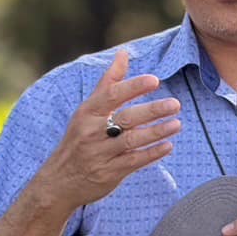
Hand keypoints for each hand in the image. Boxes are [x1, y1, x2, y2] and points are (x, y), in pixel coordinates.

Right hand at [35, 51, 180, 212]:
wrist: (59, 181)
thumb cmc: (79, 138)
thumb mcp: (88, 110)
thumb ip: (109, 83)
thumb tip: (124, 54)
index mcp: (87, 113)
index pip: (111, 96)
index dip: (133, 87)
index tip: (154, 80)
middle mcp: (92, 132)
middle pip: (125, 119)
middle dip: (151, 111)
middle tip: (175, 104)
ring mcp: (100, 154)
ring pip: (132, 141)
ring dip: (156, 132)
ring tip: (177, 124)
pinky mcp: (109, 173)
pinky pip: (134, 162)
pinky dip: (152, 154)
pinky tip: (168, 146)